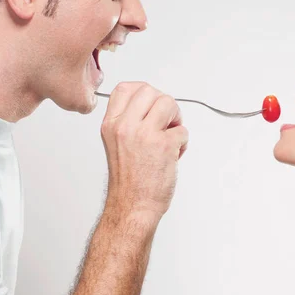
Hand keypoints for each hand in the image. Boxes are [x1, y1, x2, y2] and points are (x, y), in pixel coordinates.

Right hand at [100, 82, 188, 218]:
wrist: (132, 206)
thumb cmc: (127, 181)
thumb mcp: (115, 143)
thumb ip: (127, 122)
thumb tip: (149, 104)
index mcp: (111, 125)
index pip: (125, 88)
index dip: (144, 92)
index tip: (151, 103)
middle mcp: (125, 127)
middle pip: (150, 91)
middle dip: (163, 103)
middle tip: (166, 121)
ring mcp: (145, 134)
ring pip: (169, 103)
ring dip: (176, 118)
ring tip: (171, 135)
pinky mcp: (164, 145)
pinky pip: (183, 130)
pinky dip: (183, 142)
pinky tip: (174, 155)